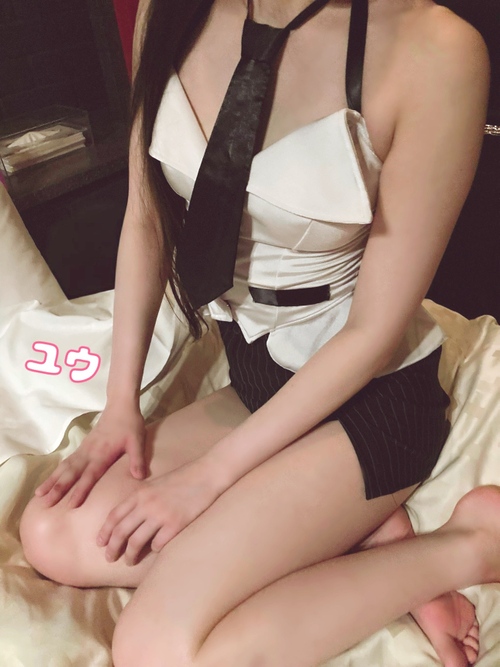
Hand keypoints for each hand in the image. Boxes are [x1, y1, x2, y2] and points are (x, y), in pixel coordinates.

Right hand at [35, 401, 146, 508]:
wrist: (119, 405)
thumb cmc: (130, 424)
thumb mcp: (137, 440)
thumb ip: (137, 459)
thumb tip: (139, 477)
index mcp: (102, 454)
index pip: (89, 475)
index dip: (80, 490)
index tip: (70, 505)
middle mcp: (89, 453)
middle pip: (70, 473)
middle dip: (57, 489)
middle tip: (45, 503)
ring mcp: (84, 449)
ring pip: (65, 467)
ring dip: (52, 481)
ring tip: (39, 494)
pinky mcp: (83, 446)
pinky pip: (67, 461)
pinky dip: (56, 472)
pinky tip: (50, 480)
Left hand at [96, 459, 221, 564]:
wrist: (206, 475)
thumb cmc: (182, 479)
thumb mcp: (155, 484)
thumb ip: (141, 498)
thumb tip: (128, 517)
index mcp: (140, 493)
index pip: (114, 516)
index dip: (105, 532)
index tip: (100, 543)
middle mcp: (146, 505)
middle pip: (121, 532)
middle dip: (112, 548)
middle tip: (109, 559)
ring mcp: (161, 515)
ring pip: (136, 542)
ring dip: (130, 555)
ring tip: (129, 561)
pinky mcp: (175, 525)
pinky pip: (157, 544)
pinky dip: (154, 549)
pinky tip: (155, 550)